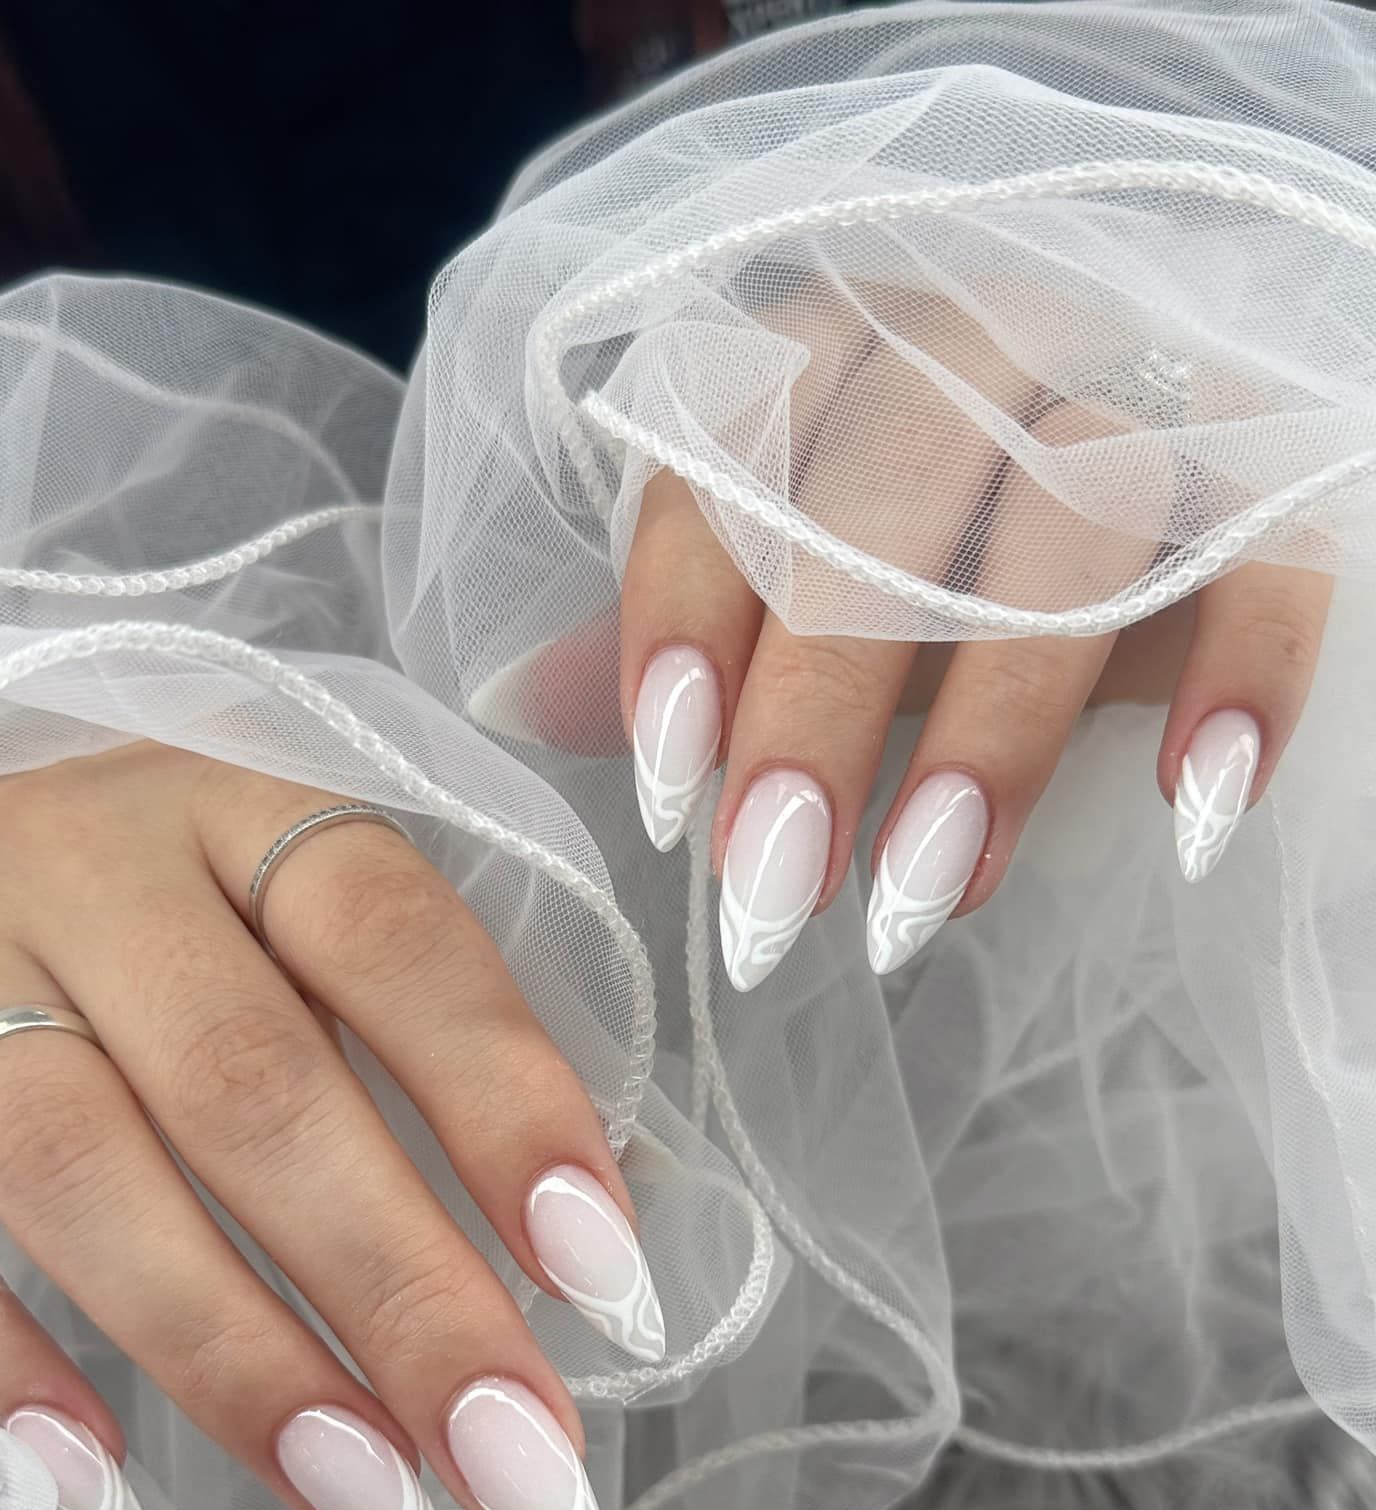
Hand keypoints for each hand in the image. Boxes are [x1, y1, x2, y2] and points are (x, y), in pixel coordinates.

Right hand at [0, 741, 665, 1509]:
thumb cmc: (156, 903)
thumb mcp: (284, 905)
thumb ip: (417, 1033)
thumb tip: (581, 1239)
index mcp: (238, 803)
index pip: (392, 938)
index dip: (505, 1101)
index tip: (605, 1276)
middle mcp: (84, 862)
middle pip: (247, 1081)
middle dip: (398, 1288)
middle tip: (515, 1462)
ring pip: (75, 1162)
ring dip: (232, 1352)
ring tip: (369, 1498)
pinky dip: (0, 1359)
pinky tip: (104, 1481)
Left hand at [616, 286, 1330, 986]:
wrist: (1160, 444)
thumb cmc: (936, 529)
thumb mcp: (797, 565)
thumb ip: (684, 617)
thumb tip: (517, 699)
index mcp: (838, 340)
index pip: (735, 452)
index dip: (689, 615)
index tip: (670, 787)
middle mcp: (982, 332)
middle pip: (892, 499)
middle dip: (823, 708)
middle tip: (777, 889)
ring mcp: (1142, 382)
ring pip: (1074, 525)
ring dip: (997, 725)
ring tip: (928, 894)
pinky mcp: (1274, 467)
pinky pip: (1273, 560)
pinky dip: (1242, 681)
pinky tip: (1188, 812)